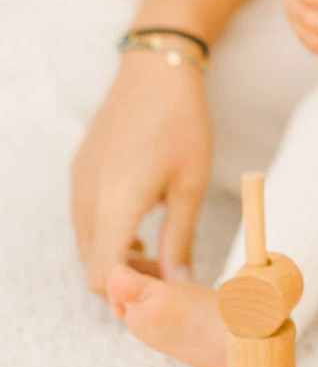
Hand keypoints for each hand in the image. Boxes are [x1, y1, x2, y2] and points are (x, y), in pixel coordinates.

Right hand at [71, 53, 212, 294]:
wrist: (154, 70)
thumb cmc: (180, 123)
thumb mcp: (189, 186)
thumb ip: (181, 240)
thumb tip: (180, 284)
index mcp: (115, 205)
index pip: (103, 276)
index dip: (128, 296)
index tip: (161, 296)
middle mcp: (87, 198)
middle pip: (93, 264)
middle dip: (128, 280)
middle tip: (169, 275)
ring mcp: (79, 184)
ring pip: (88, 243)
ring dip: (117, 257)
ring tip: (159, 252)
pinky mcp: (80, 171)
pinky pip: (86, 219)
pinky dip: (108, 235)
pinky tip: (140, 229)